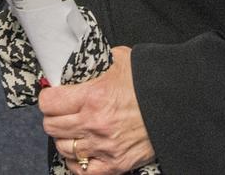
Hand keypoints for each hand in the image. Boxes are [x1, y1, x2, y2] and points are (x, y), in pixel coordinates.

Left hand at [38, 46, 155, 174]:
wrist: (177, 103)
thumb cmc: (148, 81)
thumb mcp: (116, 60)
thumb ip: (91, 64)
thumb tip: (74, 63)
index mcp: (92, 96)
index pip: (48, 103)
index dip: (47, 98)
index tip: (52, 95)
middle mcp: (95, 123)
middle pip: (51, 126)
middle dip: (53, 117)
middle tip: (61, 112)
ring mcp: (105, 146)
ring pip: (63, 148)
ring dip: (64, 139)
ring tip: (71, 130)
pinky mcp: (117, 164)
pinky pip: (83, 172)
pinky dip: (77, 163)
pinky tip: (81, 152)